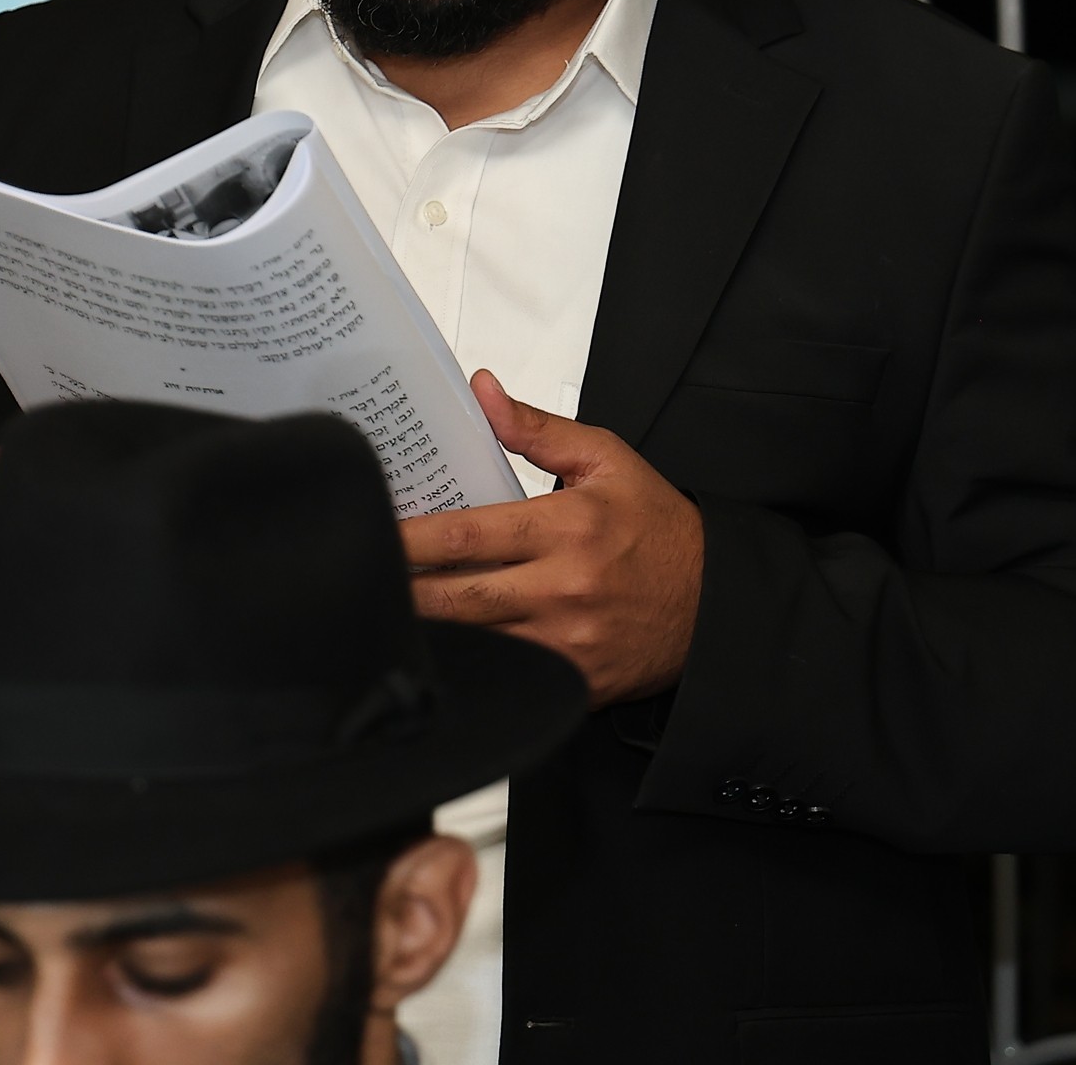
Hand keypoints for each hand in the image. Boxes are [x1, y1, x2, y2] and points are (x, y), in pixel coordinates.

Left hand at [402, 371, 704, 704]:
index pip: (467, 534)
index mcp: (568, 527)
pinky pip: (506, 680)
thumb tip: (482, 392)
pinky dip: (469, 669)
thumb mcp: (606, 461)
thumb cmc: (659, 529)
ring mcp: (568, 643)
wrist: (717, 604)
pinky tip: (437, 659)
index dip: (410, 541)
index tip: (373, 535)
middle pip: (457, 597)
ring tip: (383, 621)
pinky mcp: (573, 684)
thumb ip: (535, 430)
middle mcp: (564, 588)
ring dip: (426, 636)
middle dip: (402, 594)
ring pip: (475, 645)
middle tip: (357, 585)